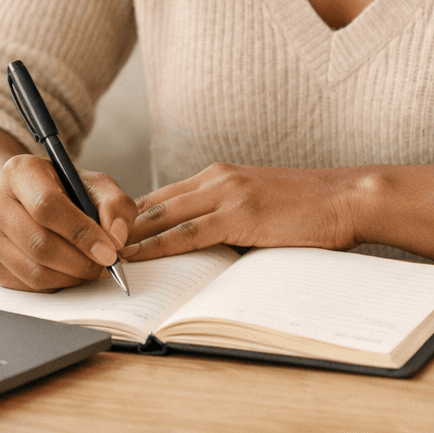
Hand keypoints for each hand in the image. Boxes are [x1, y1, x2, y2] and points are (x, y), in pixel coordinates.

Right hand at [0, 153, 137, 290]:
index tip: (109, 251)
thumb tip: (117, 237)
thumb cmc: (62, 191)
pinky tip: (69, 272)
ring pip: (32, 270)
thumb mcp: (93, 185)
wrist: (25, 200)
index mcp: (19, 171)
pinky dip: (55, 285)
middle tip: (105, 266)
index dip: (81, 233)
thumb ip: (115, 204)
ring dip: (70, 277)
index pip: (47, 206)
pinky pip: (25, 285)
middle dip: (80, 261)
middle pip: (39, 243)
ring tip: (91, 269)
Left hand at [123, 164, 372, 260]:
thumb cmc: (310, 207)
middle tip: (87, 243)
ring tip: (98, 253)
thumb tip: (203, 244)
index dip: (129, 214)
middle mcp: (217, 178)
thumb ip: (230, 216)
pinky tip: (134, 257)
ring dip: (127, 237)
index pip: (163, 195)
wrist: (346, 197)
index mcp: (221, 175)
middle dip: (117, 224)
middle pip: (153, 202)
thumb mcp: (261, 204)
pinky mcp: (239, 215)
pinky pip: (186, 233)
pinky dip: (156, 246)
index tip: (104, 231)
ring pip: (162, 215)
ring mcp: (227, 194)